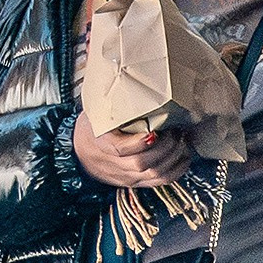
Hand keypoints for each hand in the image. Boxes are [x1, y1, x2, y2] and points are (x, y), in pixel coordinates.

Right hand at [72, 112, 193, 188]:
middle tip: (175, 131)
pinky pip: (159, 182)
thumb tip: (136, 80)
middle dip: (165, 147)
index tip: (155, 131)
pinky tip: (183, 157)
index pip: (120, 149)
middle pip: (141, 163)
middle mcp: (112, 164)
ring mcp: (124, 176)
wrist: (79, 153)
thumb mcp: (96, 113)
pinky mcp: (135, 182)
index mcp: (100, 143)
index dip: (140, 142)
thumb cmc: (93, 127)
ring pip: (153, 174)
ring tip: (181, 141)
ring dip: (173, 158)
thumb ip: (114, 105)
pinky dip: (176, 171)